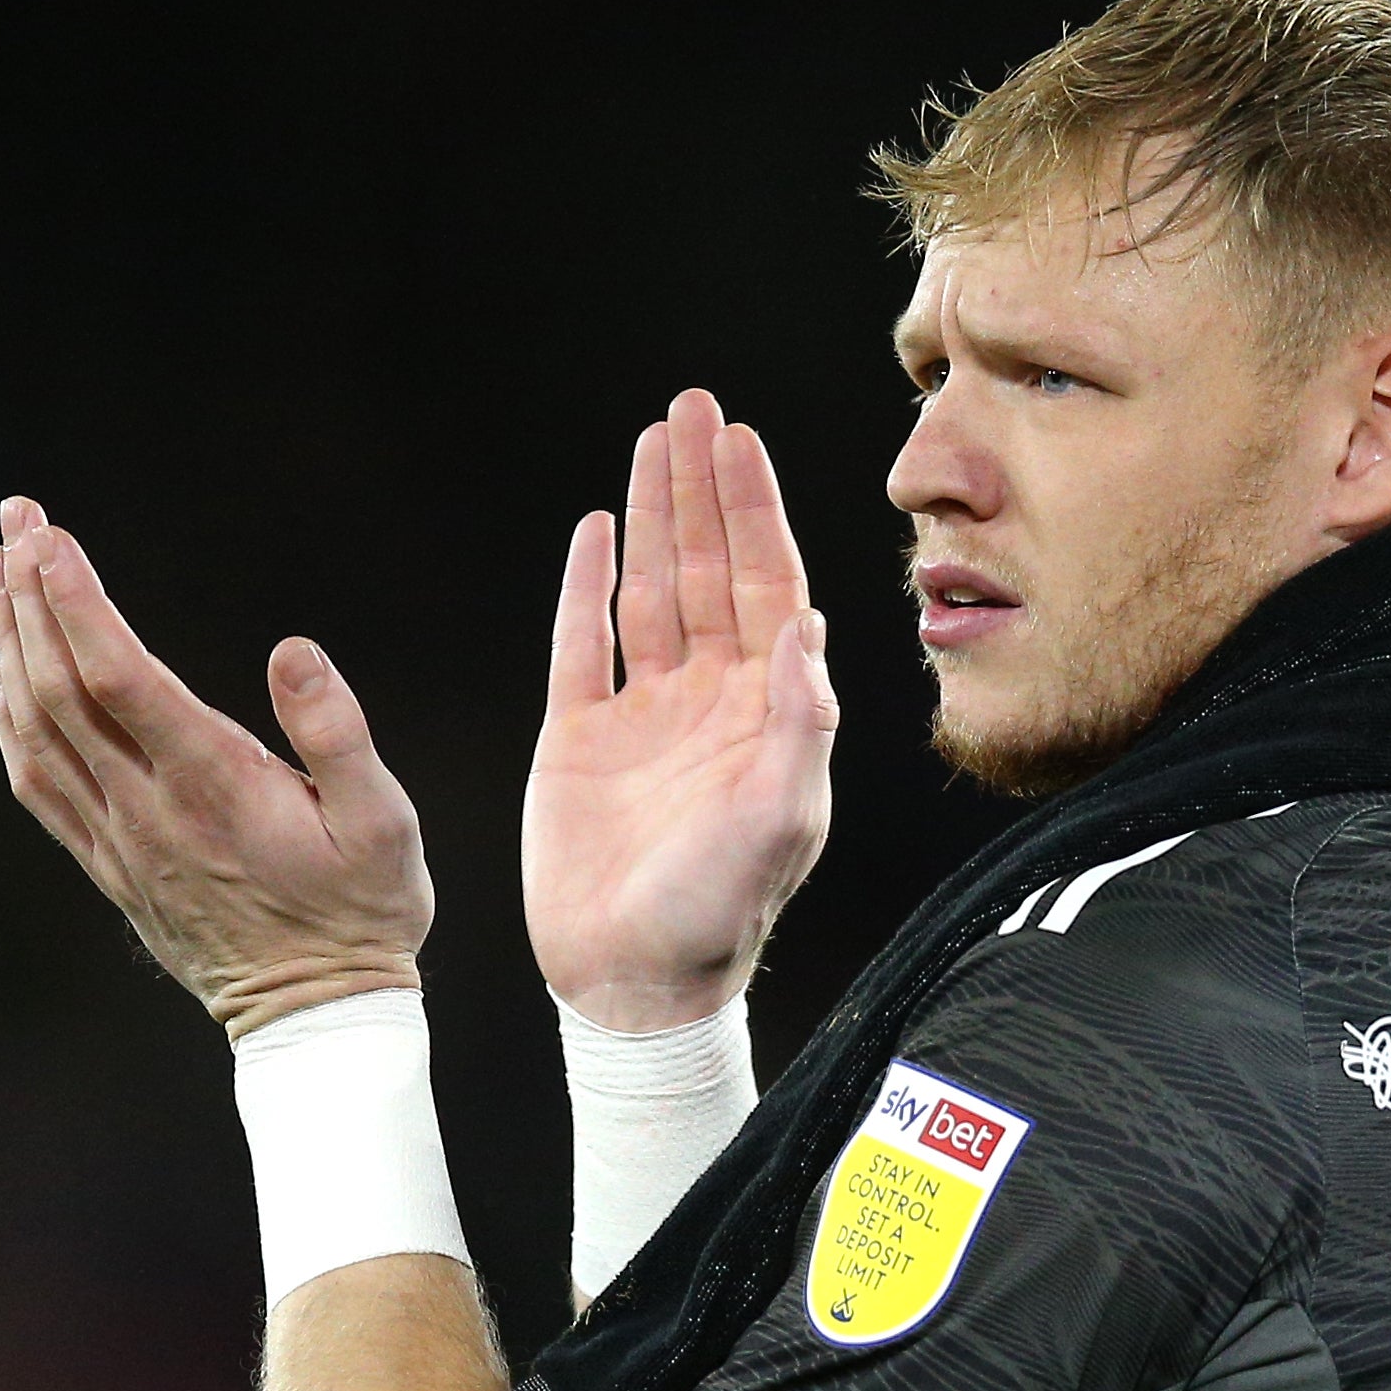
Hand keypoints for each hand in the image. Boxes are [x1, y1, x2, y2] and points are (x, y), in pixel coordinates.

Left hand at [0, 496, 430, 1037]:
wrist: (315, 1014)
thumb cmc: (364, 910)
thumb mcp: (385, 823)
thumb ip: (338, 735)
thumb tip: (293, 651)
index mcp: (213, 788)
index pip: (122, 681)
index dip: (76, 604)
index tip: (47, 537)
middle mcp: (147, 810)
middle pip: (59, 689)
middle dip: (28, 595)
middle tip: (15, 517)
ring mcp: (117, 839)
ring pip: (33, 728)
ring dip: (7, 642)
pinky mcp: (106, 861)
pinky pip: (34, 777)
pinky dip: (9, 711)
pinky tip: (8, 669)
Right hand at [523, 390, 838, 1031]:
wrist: (632, 983)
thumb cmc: (718, 916)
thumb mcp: (779, 822)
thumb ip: (800, 724)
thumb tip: (811, 623)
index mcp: (765, 711)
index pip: (768, 586)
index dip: (756, 511)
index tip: (741, 441)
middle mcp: (710, 700)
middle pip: (709, 568)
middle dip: (704, 486)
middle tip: (695, 406)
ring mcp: (645, 715)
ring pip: (651, 589)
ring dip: (654, 514)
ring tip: (653, 438)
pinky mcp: (580, 739)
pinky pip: (581, 644)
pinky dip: (586, 586)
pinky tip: (596, 532)